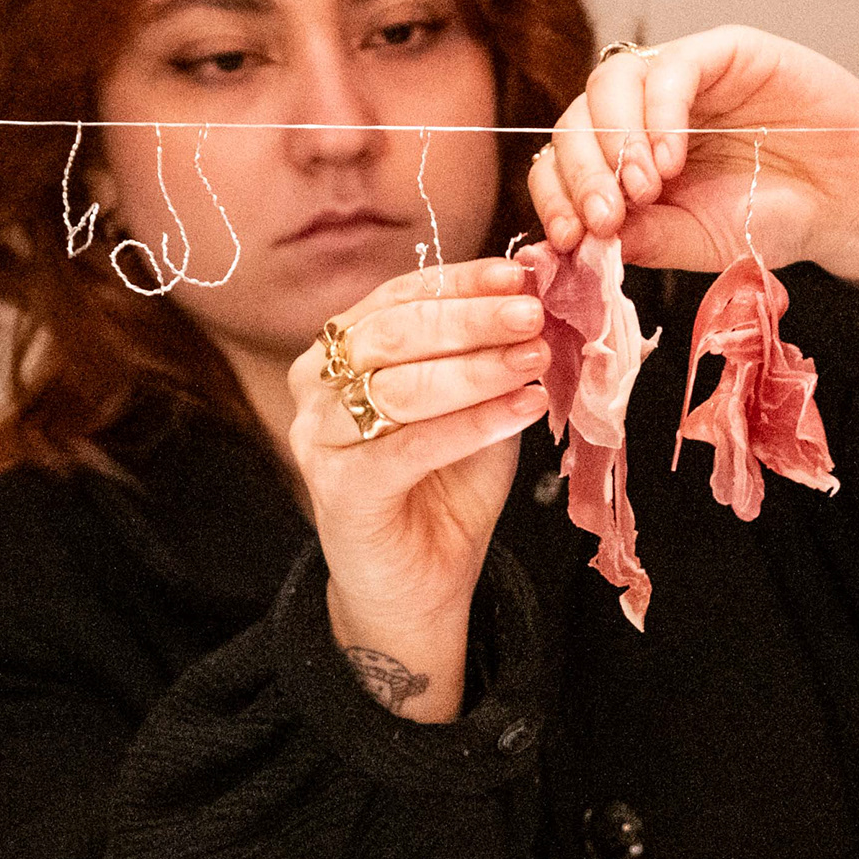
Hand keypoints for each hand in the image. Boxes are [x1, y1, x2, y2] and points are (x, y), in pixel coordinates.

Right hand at [286, 258, 549, 723]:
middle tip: (532, 313)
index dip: (462, 282)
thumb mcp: (480, 406)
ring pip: (399, 386)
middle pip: (393, 332)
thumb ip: (496, 355)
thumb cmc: (446, 487)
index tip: (522, 274)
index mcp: (343, 351)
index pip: (399, 297)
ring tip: (535, 359)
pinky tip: (523, 409)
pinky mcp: (338, 489)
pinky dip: (471, 424)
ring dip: (476, 368)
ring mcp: (319, 438)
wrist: (419, 584)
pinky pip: (409, 446)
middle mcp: (317, 385)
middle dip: (470, 319)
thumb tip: (540, 295)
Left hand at [528, 25, 858, 290]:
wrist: (853, 199)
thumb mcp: (697, 243)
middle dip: (582, 173)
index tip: (569, 236)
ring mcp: (680, 78)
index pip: (564, 160)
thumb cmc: (775, 218)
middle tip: (605, 218)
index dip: (556, 194)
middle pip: (577, 119)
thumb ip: (641, 237)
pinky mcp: (722, 51)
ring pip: (610, 83)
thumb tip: (575, 242)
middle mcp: (643, 113)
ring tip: (646, 188)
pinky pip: (671, 67)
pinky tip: (671, 159)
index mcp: (626, 158)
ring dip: (616, 140)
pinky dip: (659, 113)